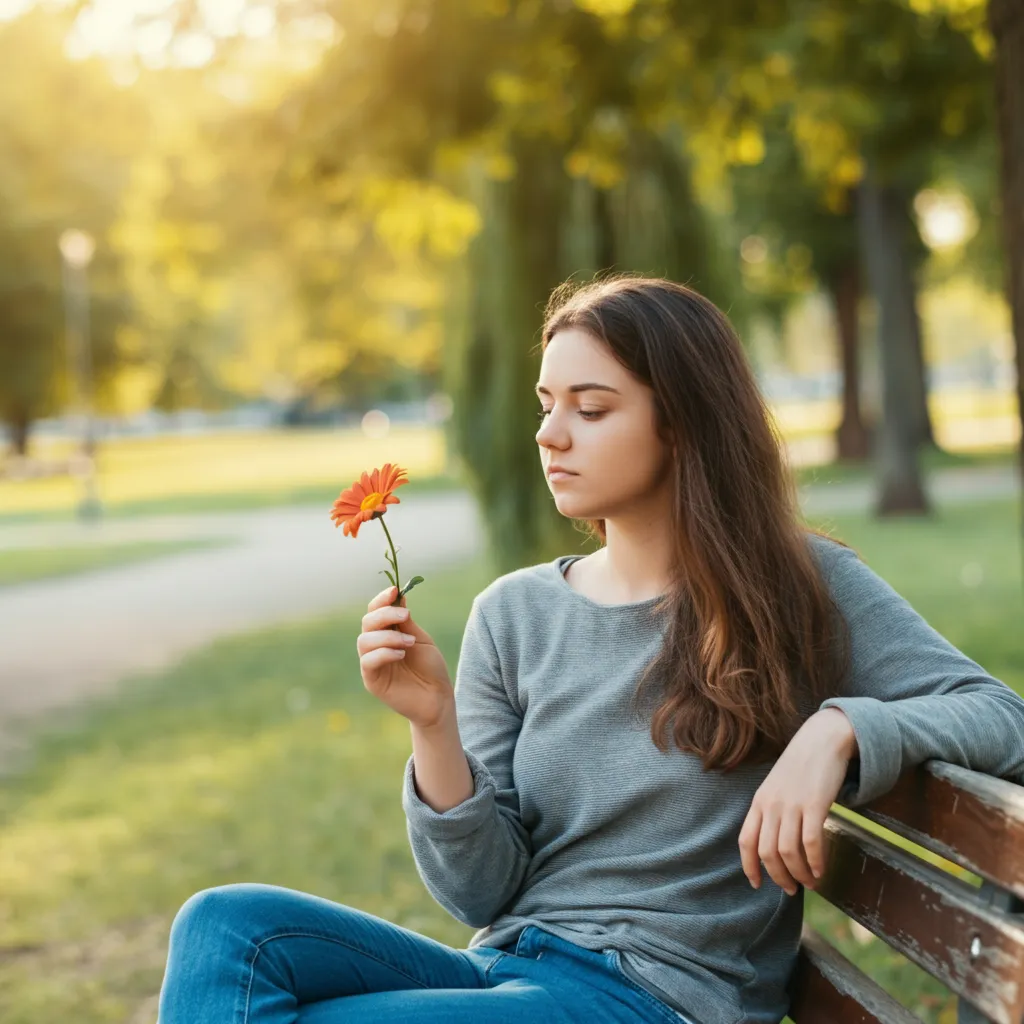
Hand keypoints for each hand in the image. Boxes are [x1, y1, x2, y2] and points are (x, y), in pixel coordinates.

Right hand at [357, 585, 453, 728]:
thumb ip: (406, 622)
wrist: (438, 697)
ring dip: (388, 636)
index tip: (394, 590)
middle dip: (385, 614)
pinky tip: (401, 654)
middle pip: (367, 623)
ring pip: (364, 641)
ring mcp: (372, 663)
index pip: (375, 611)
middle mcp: (376, 646)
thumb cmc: (431, 668)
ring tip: (410, 642)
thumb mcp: (421, 639)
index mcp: (387, 633)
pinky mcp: (372, 680)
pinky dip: (384, 653)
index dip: (381, 599)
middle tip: (406, 616)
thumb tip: (398, 594)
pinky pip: (368, 662)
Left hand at [738, 708, 855, 895]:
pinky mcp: (814, 804)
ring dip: (799, 874)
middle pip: (767, 852)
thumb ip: (772, 812)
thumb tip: (775, 847)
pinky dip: (815, 862)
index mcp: (759, 802)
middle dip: (778, 877)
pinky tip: (820, 870)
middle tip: (791, 889)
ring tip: (809, 882)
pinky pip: (811, 842)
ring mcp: (792, 804)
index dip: (749, 866)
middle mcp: (771, 805)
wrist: (821, 740)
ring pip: (788, 852)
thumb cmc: (800, 767)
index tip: (756, 884)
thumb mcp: (776, 788)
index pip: (746, 841)